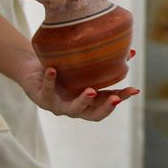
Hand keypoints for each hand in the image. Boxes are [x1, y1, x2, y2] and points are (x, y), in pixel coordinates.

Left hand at [12, 55, 140, 120]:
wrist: (33, 70)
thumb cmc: (63, 68)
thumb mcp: (84, 66)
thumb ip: (104, 64)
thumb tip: (133, 52)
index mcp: (88, 101)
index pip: (108, 102)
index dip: (121, 98)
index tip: (134, 90)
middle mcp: (75, 107)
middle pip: (93, 115)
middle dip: (106, 108)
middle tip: (116, 98)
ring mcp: (59, 105)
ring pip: (72, 109)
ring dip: (82, 101)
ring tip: (90, 90)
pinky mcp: (42, 98)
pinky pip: (47, 90)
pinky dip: (50, 80)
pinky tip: (53, 70)